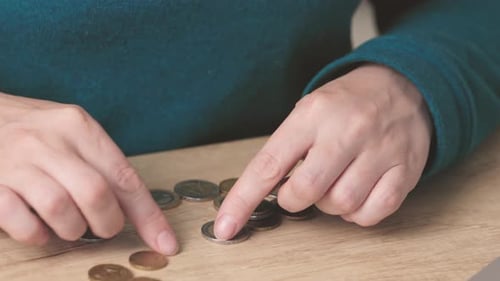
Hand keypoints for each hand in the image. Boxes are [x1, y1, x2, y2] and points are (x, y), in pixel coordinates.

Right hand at [0, 93, 176, 254]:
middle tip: (103, 227)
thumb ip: (101, 165)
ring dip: (72, 229)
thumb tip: (138, 211)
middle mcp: (49, 140)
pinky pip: (22, 222)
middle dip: (108, 223)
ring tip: (69, 225)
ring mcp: (17, 161)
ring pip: (61, 209)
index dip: (148, 215)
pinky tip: (40, 227)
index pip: (124, 176)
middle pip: (96, 194)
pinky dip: (37, 234)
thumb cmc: (35, 132)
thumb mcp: (72, 134)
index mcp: (79, 126)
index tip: (165, 243)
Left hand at [215, 64, 432, 238]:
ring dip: (329, 205)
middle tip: (301, 188)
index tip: (226, 226)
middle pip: (306, 191)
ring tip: (334, 183)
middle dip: (294, 200)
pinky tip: (357, 194)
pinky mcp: (405, 168)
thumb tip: (263, 194)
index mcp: (312, 114)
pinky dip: (358, 214)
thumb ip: (287, 148)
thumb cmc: (346, 103)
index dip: (243, 200)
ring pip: (341, 204)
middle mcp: (346, 130)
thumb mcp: (309, 110)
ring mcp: (380, 150)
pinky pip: (374, 212)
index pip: (268, 164)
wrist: (403, 84)